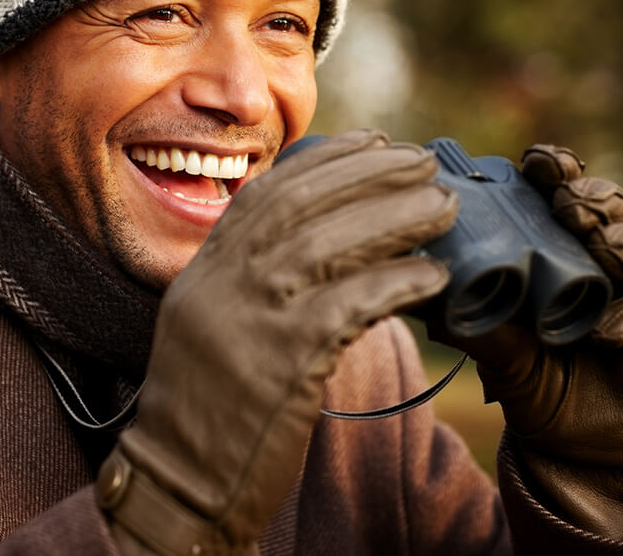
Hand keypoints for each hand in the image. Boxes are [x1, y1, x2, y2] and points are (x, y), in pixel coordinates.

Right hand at [96, 130, 456, 554]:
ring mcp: (250, 316)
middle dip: (371, 173)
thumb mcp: (207, 323)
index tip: (375, 142)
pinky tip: (434, 275)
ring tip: (445, 207)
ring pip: (332, 242)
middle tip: (425, 163)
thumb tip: (319, 241)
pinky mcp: (284, 360)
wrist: (177, 480)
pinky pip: (354, 304)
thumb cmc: (204, 407)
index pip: (269, 191)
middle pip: (304, 203)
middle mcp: (223, 280)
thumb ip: (247, 278)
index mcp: (205, 268)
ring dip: (397, 217)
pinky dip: (398, 282)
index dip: (327, 159)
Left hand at [435, 144, 622, 539]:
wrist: (584, 454)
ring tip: (601, 250)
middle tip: (568, 206)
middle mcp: (607, 256)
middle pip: (608, 206)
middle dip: (588, 198)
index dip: (553, 170)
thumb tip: (415, 294)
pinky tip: (612, 329)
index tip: (535, 163)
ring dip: (622, 244)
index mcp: (559, 247)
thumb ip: (470, 324)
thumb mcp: (498, 355)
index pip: (560, 192)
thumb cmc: (538, 385)